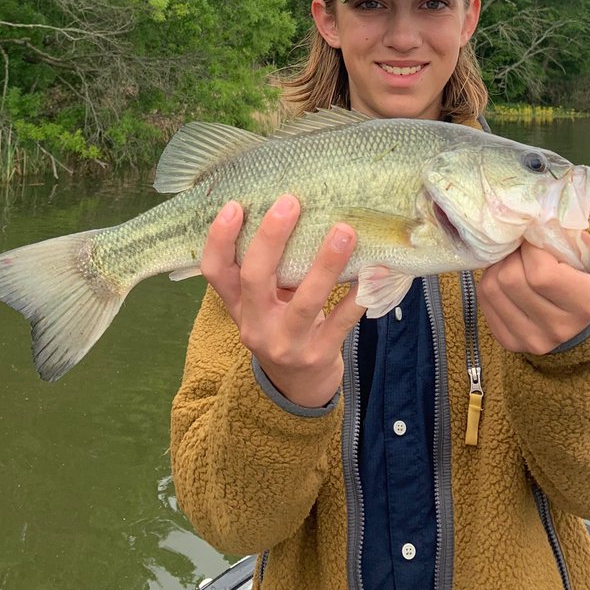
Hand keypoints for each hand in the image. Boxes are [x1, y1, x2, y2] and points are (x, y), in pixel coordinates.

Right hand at [200, 193, 365, 407]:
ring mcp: (287, 343)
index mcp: (238, 305)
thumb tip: (296, 210)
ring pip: (304, 301)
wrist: (299, 387)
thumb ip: (270, 269)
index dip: (219, 238)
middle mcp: (255, 325)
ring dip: (325, 264)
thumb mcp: (264, 302)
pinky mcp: (319, 355)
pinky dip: (358, 296)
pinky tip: (374, 271)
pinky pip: (341, 321)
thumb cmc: (282, 325)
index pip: (214, 271)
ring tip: (344, 232)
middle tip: (291, 203)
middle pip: (254, 278)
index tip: (234, 205)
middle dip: (271, 238)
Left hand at [477, 234, 589, 354]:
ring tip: (511, 261)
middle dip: (512, 255)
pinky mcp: (509, 342)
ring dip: (498, 266)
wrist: (576, 324)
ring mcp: (531, 338)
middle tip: (520, 249)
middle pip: (512, 278)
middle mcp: (558, 327)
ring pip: (493, 287)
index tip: (533, 239)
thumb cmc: (587, 285)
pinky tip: (503, 278)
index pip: (541, 272)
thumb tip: (562, 229)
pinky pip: (484, 301)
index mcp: (585, 304)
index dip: (530, 247)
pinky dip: (490, 281)